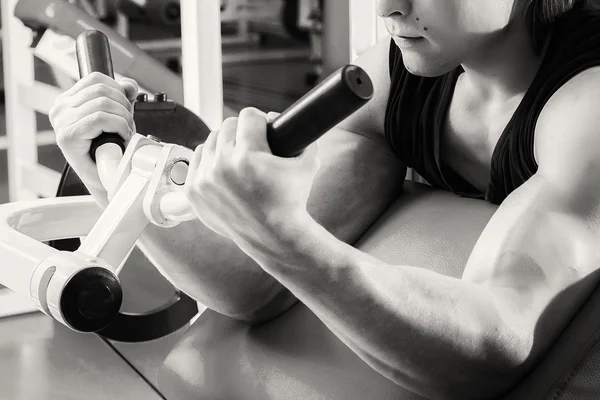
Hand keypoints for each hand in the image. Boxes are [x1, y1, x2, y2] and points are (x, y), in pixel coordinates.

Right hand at [49, 72, 137, 201]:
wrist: (105, 179)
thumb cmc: (109, 149)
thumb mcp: (117, 116)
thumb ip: (122, 97)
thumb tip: (130, 85)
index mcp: (67, 101)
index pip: (96, 79)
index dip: (118, 90)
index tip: (126, 109)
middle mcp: (60, 109)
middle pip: (102, 89)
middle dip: (124, 106)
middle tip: (129, 125)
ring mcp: (61, 122)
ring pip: (104, 103)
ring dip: (124, 119)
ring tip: (126, 133)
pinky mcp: (68, 136)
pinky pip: (101, 119)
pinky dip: (120, 127)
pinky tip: (122, 138)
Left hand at [184, 107, 319, 253]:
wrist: (273, 237)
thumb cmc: (292, 200)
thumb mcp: (308, 163)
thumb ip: (299, 134)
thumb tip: (276, 118)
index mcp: (248, 157)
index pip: (248, 116)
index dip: (259, 120)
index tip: (263, 129)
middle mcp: (222, 166)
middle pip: (227, 126)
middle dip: (242, 132)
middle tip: (252, 144)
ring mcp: (204, 180)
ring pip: (210, 140)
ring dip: (224, 144)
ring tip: (238, 156)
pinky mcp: (193, 191)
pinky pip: (198, 159)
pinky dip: (210, 160)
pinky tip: (223, 167)